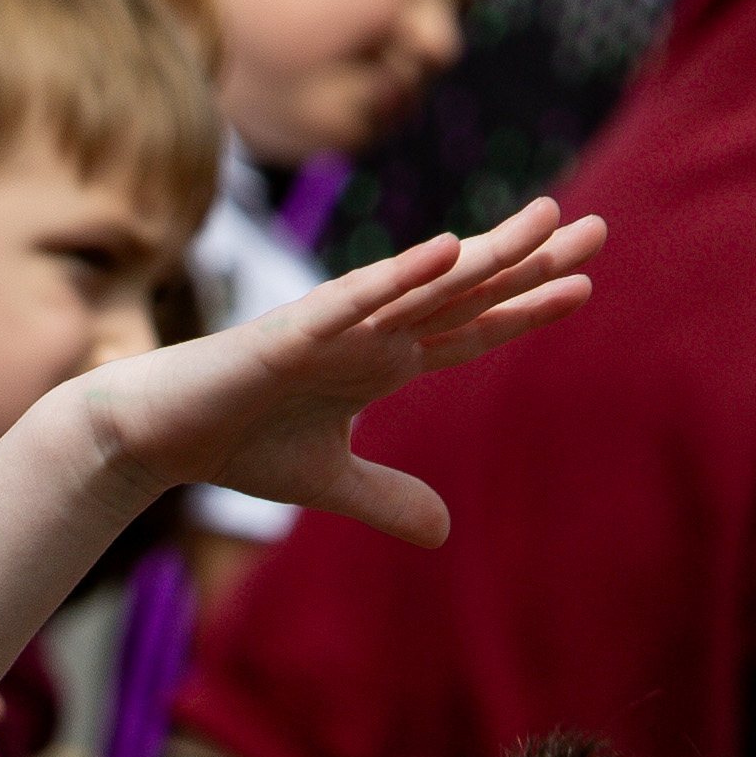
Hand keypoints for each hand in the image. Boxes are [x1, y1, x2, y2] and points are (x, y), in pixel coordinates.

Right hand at [95, 200, 603, 543]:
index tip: (585, 284)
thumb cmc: (237, 442)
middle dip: (530, 262)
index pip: (470, 330)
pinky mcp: (288, 334)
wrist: (156, 434)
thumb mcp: (328, 483)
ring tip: (542, 223)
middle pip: (465, 293)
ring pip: (423, 285)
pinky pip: (352, 300)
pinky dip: (397, 277)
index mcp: (382, 361)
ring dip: (483, 255)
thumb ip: (387, 500)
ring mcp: (333, 327)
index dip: (527, 309)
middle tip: (599, 226)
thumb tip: (446, 533)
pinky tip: (443, 251)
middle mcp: (369, 332)